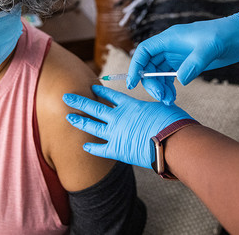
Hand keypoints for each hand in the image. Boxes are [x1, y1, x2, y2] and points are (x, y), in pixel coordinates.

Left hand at [63, 85, 193, 168]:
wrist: (172, 142)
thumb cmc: (172, 123)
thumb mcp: (162, 107)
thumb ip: (152, 107)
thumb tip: (157, 107)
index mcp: (130, 105)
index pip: (110, 96)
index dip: (100, 92)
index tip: (92, 88)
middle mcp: (118, 117)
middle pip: (93, 107)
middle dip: (79, 101)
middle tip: (66, 97)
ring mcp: (115, 133)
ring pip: (91, 126)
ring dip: (79, 121)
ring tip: (68, 117)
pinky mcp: (117, 150)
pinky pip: (100, 149)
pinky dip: (91, 147)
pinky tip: (84, 146)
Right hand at [127, 4, 238, 103]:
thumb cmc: (225, 35)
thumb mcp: (210, 48)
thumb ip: (194, 63)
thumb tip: (179, 80)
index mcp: (170, 38)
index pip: (144, 51)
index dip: (136, 66)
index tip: (133, 83)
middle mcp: (170, 46)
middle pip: (148, 65)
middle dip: (150, 83)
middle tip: (161, 97)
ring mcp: (177, 55)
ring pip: (158, 73)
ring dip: (159, 87)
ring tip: (169, 101)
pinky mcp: (185, 63)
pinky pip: (169, 76)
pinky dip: (168, 87)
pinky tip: (173, 97)